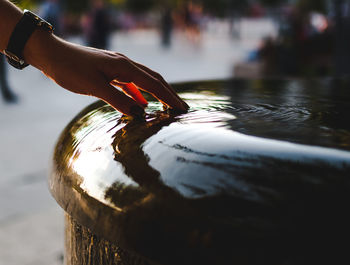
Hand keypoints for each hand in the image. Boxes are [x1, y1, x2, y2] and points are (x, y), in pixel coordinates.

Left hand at [24, 31, 188, 116]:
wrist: (51, 54)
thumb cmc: (70, 69)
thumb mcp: (94, 87)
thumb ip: (118, 100)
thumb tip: (140, 113)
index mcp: (124, 66)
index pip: (154, 84)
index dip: (169, 97)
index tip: (181, 109)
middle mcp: (125, 64)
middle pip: (154, 79)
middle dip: (169, 94)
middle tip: (181, 108)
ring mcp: (118, 67)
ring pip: (144, 81)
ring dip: (157, 93)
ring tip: (167, 106)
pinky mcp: (110, 71)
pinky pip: (131, 83)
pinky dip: (140, 93)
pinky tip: (142, 103)